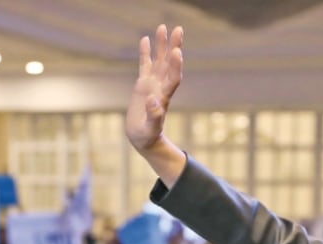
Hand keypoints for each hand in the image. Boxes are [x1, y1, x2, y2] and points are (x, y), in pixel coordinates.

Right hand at [125, 24, 183, 152]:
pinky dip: (145, 53)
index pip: (173, 78)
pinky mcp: (143, 85)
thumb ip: (154, 116)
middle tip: (178, 29)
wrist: (143, 138)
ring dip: (162, 45)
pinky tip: (145, 39)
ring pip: (159, 61)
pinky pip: (145, 65)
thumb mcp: (149, 129)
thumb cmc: (147, 136)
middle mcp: (161, 87)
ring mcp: (153, 84)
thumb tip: (152, 100)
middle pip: (170, 64)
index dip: (176, 65)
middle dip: (174, 47)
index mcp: (164, 97)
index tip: (177, 52)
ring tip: (163, 27)